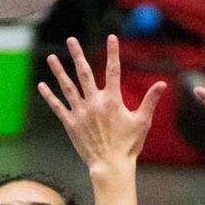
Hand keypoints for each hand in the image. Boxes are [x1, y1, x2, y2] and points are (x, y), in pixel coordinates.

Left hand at [38, 35, 165, 176]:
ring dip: (59, 71)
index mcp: (112, 100)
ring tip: (51, 58)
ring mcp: (81, 113)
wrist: (110, 166)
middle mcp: (94, 103)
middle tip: (71, 40)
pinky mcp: (71, 124)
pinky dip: (49, 96)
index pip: (113, 70)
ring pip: (67, 87)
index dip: (113, 53)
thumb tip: (162, 83)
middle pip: (84, 73)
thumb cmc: (128, 145)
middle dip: (77, 55)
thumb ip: (150, 100)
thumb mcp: (143, 121)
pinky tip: (41, 85)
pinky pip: (58, 107)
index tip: (111, 38)